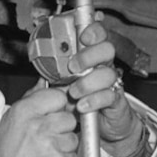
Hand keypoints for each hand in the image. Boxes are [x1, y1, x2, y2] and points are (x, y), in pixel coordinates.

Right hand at [0, 86, 79, 156]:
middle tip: (47, 137)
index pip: (58, 96)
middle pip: (69, 117)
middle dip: (62, 127)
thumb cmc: (9, 154)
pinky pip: (73, 155)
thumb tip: (43, 83)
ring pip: (73, 137)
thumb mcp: (12, 120)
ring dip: (64, 144)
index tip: (54, 113)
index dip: (58, 106)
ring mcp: (51, 145)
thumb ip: (30, 99)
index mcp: (25, 112)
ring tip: (46, 151)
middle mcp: (39, 126)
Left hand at [62, 21, 137, 142]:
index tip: (83, 37)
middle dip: (88, 56)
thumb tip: (40, 60)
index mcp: (93, 57)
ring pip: (108, 73)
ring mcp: (112, 83)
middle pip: (107, 49)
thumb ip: (55, 70)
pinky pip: (110, 95)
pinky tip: (83, 105)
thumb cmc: (83, 100)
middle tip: (73, 68)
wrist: (103, 124)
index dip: (94, 31)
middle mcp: (104, 66)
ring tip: (74, 93)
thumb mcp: (66, 82)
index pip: (98, 34)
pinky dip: (94, 100)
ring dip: (88, 82)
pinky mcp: (116, 100)